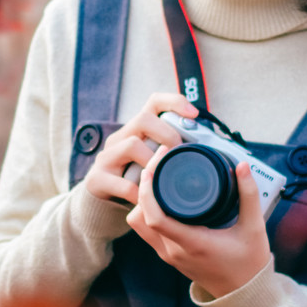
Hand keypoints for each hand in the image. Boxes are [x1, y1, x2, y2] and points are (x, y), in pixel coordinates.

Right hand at [83, 91, 197, 207]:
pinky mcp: (97, 179)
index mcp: (136, 131)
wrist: (102, 205)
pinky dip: (140, 193)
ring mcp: (106, 158)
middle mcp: (119, 139)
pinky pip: (123, 184)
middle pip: (142, 119)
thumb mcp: (153, 163)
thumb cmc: (136, 181)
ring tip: (163, 178)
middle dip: (167, 134)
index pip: (154, 103)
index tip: (194, 114)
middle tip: (179, 154)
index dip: (174, 102)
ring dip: (153, 162)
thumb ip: (171, 154)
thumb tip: (210, 153)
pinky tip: (149, 201)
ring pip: (131, 145)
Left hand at [127, 153, 271, 299]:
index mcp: (192, 243)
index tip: (153, 167)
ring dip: (142, 202)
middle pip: (140, 217)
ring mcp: (169, 256)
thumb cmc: (249, 263)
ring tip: (157, 179)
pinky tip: (160, 198)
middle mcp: (174, 251)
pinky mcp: (169, 256)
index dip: (147, 190)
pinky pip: (147, 231)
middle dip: (143, 187)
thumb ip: (249, 195)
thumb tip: (242, 166)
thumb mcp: (254, 228)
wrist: (245, 295)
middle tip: (158, 164)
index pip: (155, 217)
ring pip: (139, 225)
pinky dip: (146, 213)